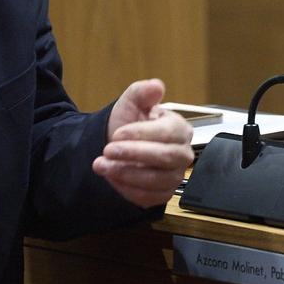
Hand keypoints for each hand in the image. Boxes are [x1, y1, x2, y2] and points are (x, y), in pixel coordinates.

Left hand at [94, 78, 194, 207]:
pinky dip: (127, 189)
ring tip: (101, 165)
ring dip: (125, 173)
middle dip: (133, 154)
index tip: (117, 134)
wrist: (117, 147)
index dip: (141, 134)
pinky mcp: (162, 195)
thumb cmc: (129, 124)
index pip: (167, 133)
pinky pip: (148, 197)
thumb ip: (142, 92)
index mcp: (180, 129)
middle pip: (164, 157)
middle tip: (107, 150)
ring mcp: (174, 176)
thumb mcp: (130, 103)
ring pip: (155, 180)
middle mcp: (182, 154)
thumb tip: (156, 86)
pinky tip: (111, 178)